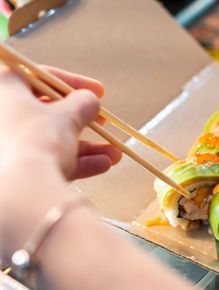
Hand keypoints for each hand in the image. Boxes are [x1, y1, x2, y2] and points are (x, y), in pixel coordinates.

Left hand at [0, 65, 120, 179]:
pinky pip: (45, 160)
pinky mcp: (12, 170)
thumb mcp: (68, 116)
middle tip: (103, 123)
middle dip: (82, 121)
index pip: (39, 77)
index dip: (74, 83)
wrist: (19, 191)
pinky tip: (103, 165)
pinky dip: (74, 162)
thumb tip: (90, 100)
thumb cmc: (38, 139)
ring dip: (86, 147)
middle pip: (45, 112)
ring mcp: (4, 145)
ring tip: (115, 154)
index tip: (99, 91)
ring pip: (49, 140)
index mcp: (2, 88)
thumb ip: (83, 104)